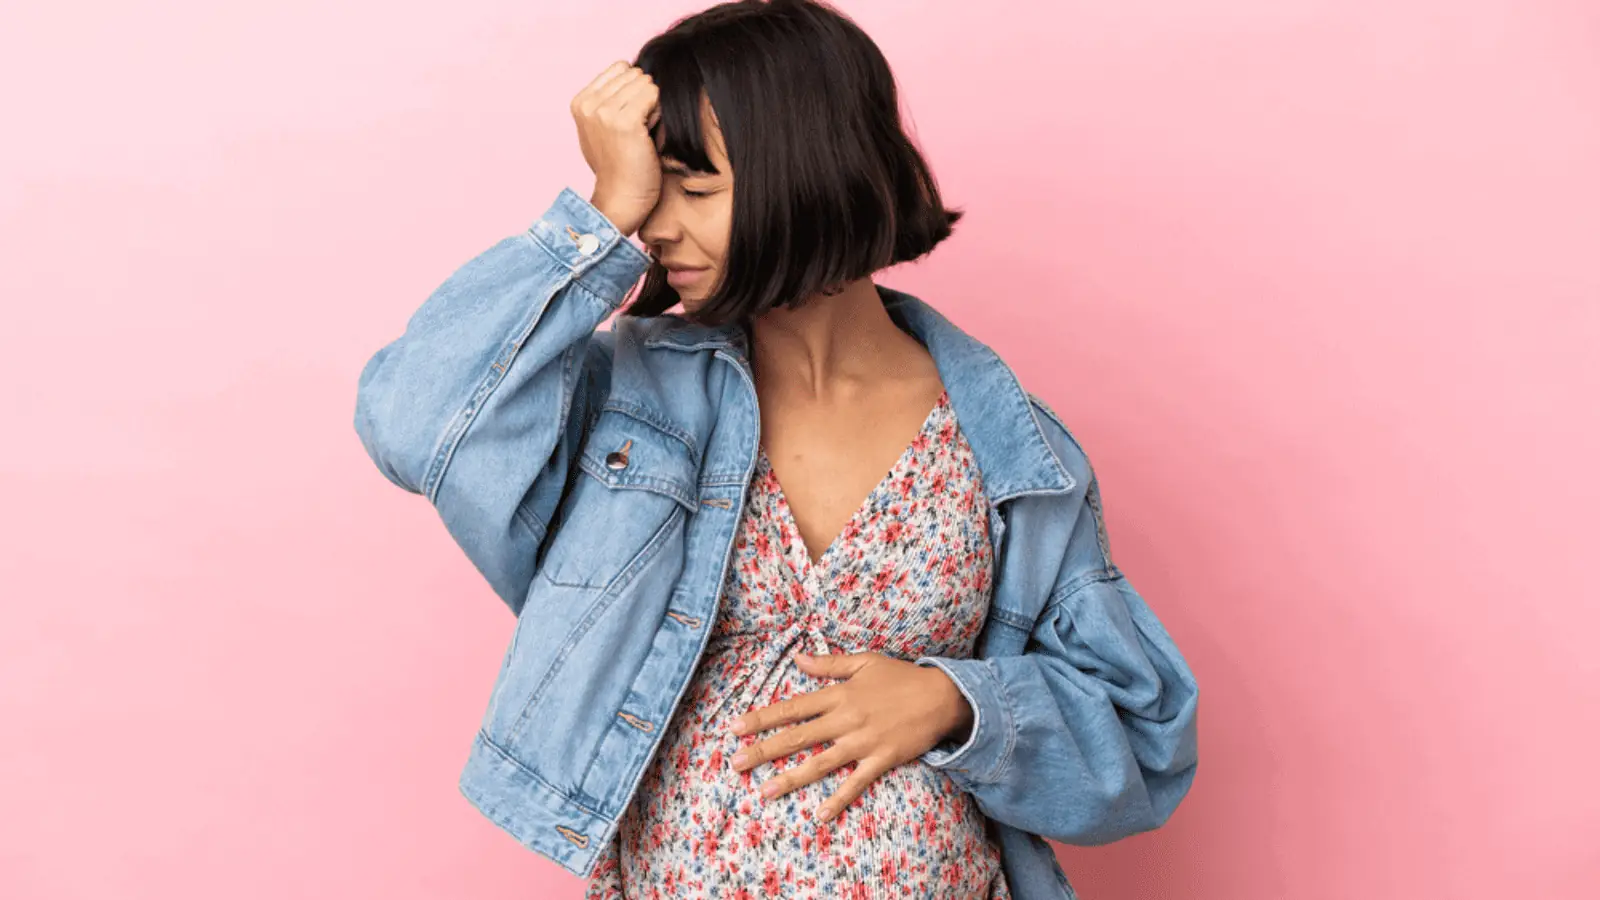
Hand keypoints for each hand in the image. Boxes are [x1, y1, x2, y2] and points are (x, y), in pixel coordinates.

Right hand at [571, 61, 661, 235]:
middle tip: (637, 130)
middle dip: (642, 97)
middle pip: (634, 74)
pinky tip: (648, 135)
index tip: (627, 120)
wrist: (621, 197)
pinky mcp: (624, 121)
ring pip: (645, 83)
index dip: (631, 91)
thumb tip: (631, 67)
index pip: (620, 68)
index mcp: (580, 101)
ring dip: (651, 106)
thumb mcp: (602, 126)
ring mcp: (604, 111)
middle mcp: (588, 104)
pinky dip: (658, 114)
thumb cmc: (618, 165)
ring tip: (641, 133)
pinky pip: (653, 94)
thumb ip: (608, 99)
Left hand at [727, 651, 974, 821]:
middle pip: (797, 736)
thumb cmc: (902, 677)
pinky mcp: (882, 759)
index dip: (762, 718)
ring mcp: (863, 742)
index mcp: (838, 694)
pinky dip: (839, 799)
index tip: (735, 728)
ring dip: (791, 778)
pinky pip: (856, 782)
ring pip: (820, 762)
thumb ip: (829, 664)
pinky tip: (820, 815)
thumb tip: (798, 659)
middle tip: (736, 764)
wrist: (942, 696)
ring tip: (764, 792)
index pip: (792, 707)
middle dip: (763, 750)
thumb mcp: (865, 662)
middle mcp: (845, 719)